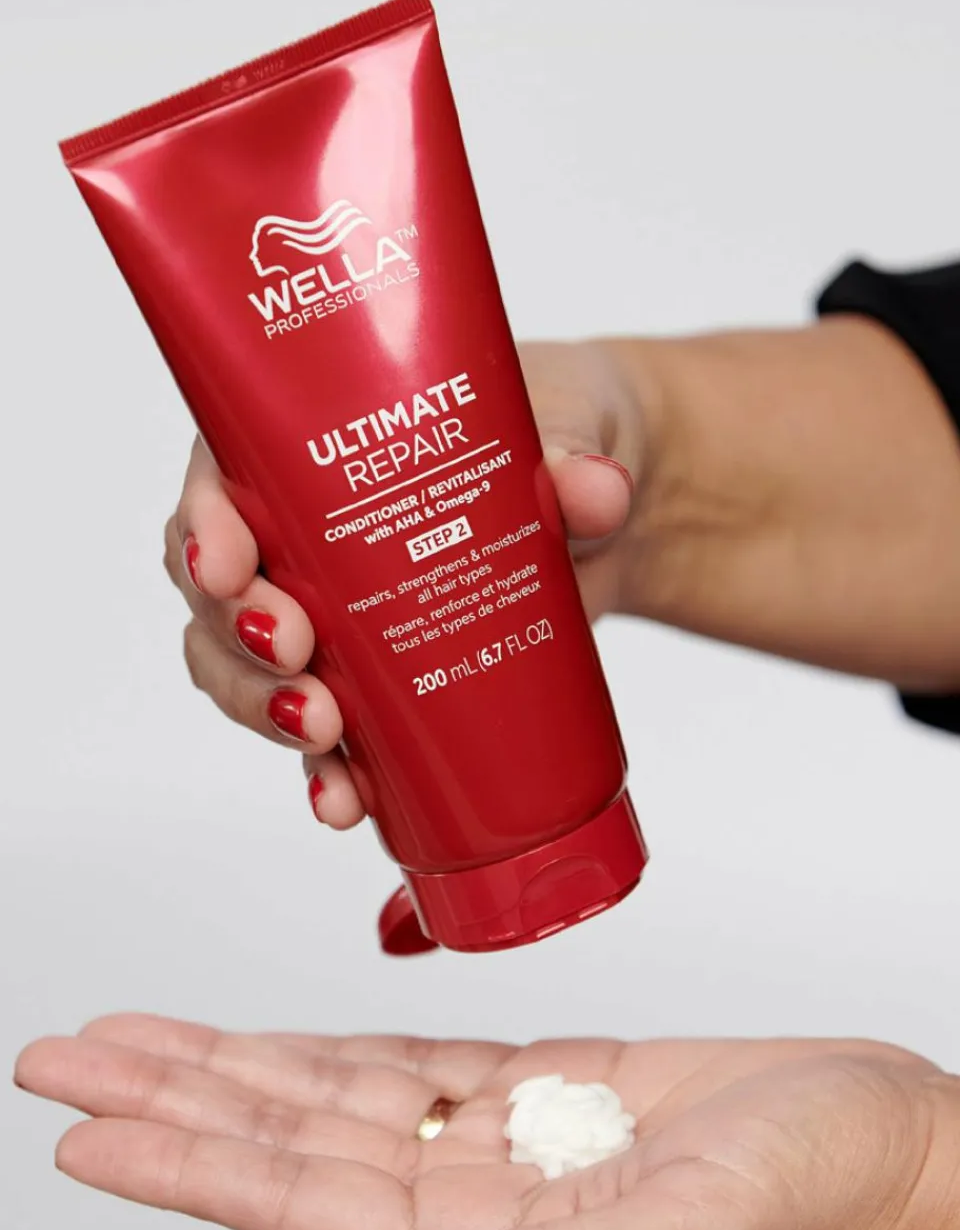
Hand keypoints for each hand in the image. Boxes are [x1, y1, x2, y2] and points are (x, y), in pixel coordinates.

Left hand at [15, 1019, 959, 1229]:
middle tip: (57, 1058)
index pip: (299, 1202)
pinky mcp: (537, 1088)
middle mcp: (474, 1196)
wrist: (882, 1140)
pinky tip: (263, 1043)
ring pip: (325, 1097)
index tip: (83, 1128)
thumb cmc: (815, 1188)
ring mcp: (499, 1140)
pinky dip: (321, 1049)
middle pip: (283, 1141)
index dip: (187, 1162)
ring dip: (225, 1067)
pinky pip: (401, 1066)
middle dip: (167, 1098)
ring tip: (128, 1039)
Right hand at [163, 341, 643, 828]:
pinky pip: (322, 738)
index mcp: (304, 447)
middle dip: (237, 636)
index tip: (231, 566)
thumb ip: (575, 455)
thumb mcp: (563, 428)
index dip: (205, 528)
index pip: (220, 482)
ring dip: (265, 710)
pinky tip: (347, 801)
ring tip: (322, 733)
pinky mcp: (370, 684)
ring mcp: (327, 619)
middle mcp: (296, 536)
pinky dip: (326, 774)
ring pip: (246, 673)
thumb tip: (594, 490)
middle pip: (220, 593)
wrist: (596, 519)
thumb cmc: (548, 439)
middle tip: (296, 653)